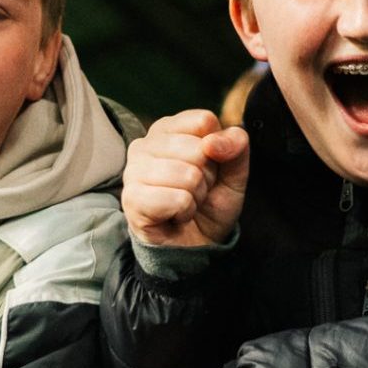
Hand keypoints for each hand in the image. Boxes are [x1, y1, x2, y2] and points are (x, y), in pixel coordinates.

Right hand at [122, 111, 249, 248]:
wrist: (195, 246)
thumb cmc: (209, 205)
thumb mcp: (234, 174)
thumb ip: (235, 148)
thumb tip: (214, 142)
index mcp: (167, 128)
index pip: (204, 121)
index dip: (217, 149)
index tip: (209, 168)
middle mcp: (145, 144)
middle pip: (198, 148)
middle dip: (207, 176)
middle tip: (195, 191)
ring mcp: (133, 171)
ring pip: (188, 174)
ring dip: (196, 196)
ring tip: (185, 203)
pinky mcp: (132, 198)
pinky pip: (178, 198)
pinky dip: (185, 211)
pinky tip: (175, 215)